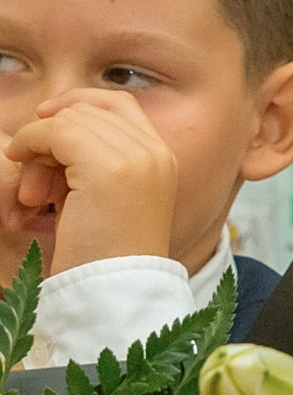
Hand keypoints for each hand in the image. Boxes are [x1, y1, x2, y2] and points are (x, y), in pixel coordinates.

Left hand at [3, 91, 177, 271]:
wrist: (116, 291)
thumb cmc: (105, 254)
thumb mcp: (108, 198)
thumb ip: (97, 159)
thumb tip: (53, 123)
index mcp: (163, 159)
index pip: (120, 103)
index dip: (79, 104)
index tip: (47, 125)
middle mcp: (155, 152)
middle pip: (90, 109)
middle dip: (53, 135)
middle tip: (38, 181)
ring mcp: (136, 157)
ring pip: (70, 119)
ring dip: (39, 148)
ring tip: (35, 195)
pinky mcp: (108, 167)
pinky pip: (54, 132)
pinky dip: (30, 146)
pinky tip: (26, 188)